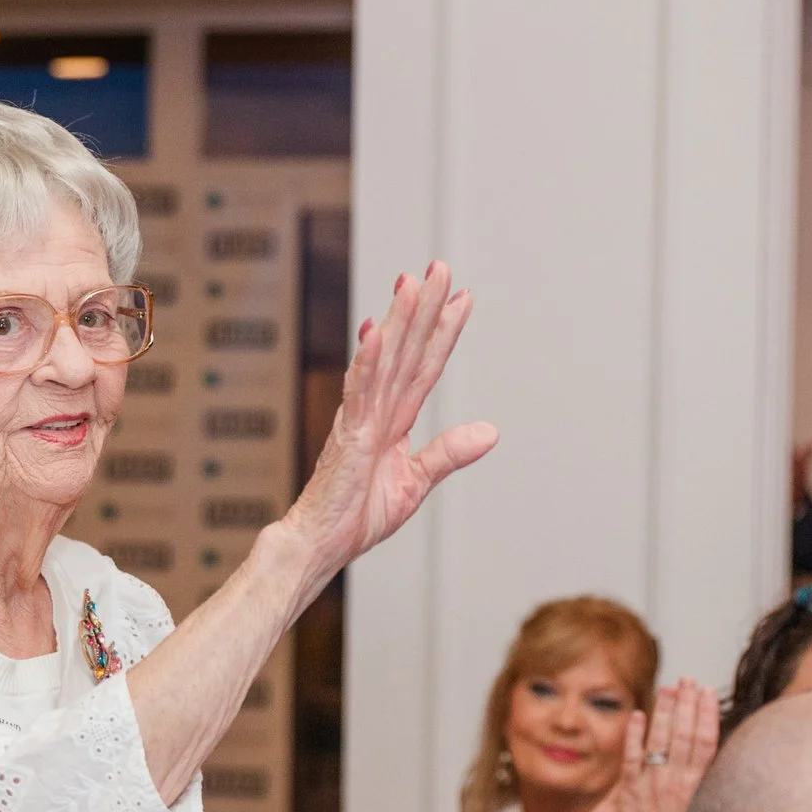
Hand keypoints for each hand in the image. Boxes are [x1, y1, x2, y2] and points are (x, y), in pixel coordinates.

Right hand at [281, 263, 495, 592]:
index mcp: (392, 421)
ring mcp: (358, 419)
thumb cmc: (356, 517)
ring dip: (398, 321)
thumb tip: (491, 431)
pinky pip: (357, 393)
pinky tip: (375, 332)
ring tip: (411, 283)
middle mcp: (375, 411)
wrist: (320, 545)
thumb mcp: (415, 483)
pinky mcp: (346, 437)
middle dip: (423, 308)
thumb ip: (448, 453)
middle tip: (439, 266)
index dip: (443, 331)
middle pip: (405, 350)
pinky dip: (367, 362)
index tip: (461, 297)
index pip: (424, 367)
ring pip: (383, 361)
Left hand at [615, 681, 718, 811]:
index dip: (707, 714)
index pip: (706, 742)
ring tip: (668, 687)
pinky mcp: (629, 792)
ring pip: (659, 739)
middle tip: (687, 679)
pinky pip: (631, 757)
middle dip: (687, 703)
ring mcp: (651, 786)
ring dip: (664, 710)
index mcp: (698, 788)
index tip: (708, 692)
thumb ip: (711, 792)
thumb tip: (726, 770)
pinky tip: (637, 715)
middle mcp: (676, 783)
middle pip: (684, 733)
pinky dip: (634, 735)